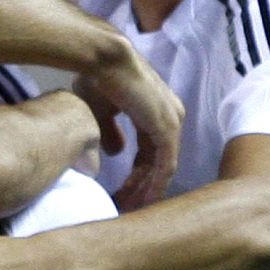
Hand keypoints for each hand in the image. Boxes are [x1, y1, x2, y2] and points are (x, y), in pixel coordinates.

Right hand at [79, 48, 182, 210]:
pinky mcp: (167, 127)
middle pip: (159, 162)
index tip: (120, 193)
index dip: (136, 175)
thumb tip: (116, 152)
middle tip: (127, 208)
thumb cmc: (98, 78)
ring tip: (132, 210)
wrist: (103, 59)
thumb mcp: (101, 112)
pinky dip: (155, 184)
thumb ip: (110, 133)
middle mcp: (170, 116)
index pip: (150, 152)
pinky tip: (143, 200)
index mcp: (155, 111)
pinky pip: (165, 164)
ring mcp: (171, 122)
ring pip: (164, 167)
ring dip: (148, 190)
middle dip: (142, 187)